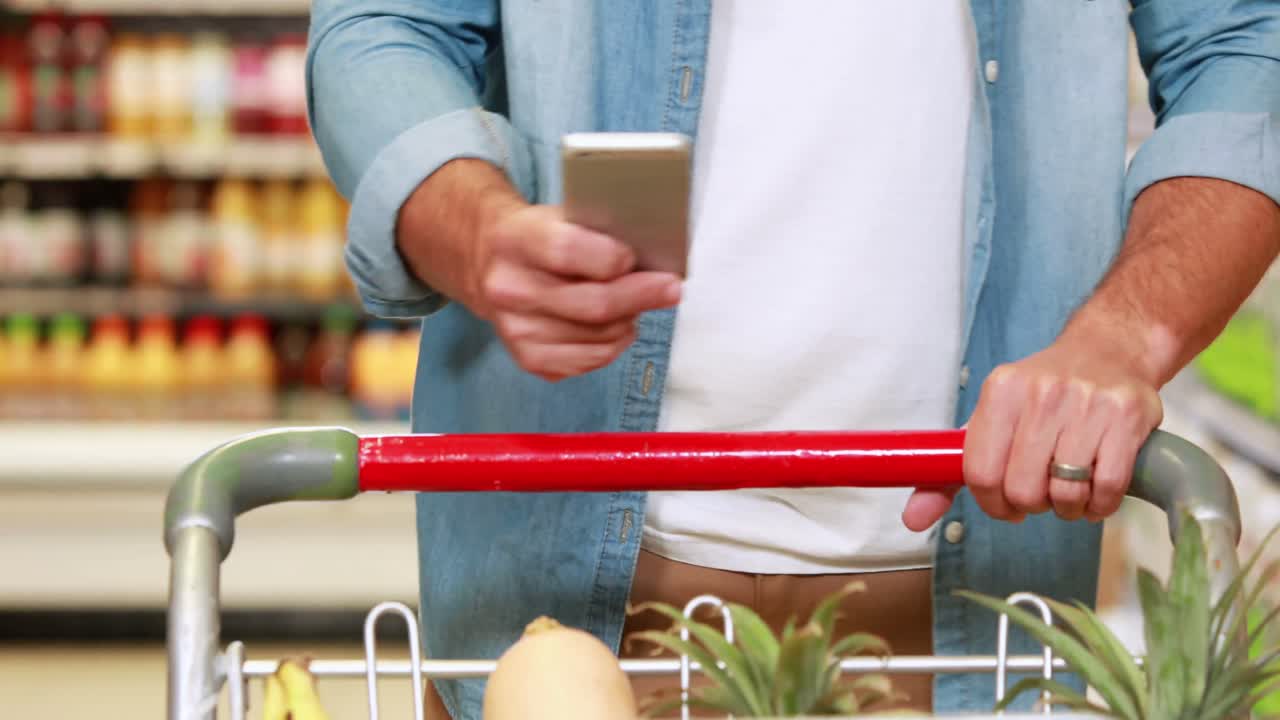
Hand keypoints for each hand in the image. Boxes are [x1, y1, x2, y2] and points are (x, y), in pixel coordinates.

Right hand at [469, 204, 682, 381]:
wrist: (486, 260)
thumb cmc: (538, 235)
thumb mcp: (559, 215)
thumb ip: (598, 231)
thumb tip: (652, 257)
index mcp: (515, 240)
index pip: (569, 253)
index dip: (613, 259)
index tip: (636, 258)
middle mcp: (508, 289)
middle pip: (593, 305)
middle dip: (642, 296)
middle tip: (671, 289)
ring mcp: (515, 329)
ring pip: (598, 338)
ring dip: (629, 322)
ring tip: (636, 306)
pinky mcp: (526, 358)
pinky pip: (588, 362)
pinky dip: (612, 347)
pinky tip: (617, 329)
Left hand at [902, 337, 1162, 530]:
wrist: (1108, 351)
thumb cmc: (1042, 397)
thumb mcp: (990, 421)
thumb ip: (948, 472)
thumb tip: (913, 519)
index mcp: (1001, 392)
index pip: (980, 474)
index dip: (993, 504)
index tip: (1004, 505)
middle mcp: (1042, 394)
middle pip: (1023, 489)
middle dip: (1030, 506)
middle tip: (1040, 495)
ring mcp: (1087, 404)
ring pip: (1066, 492)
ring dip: (1067, 508)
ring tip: (1068, 490)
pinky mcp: (1127, 417)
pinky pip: (1107, 488)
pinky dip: (1099, 506)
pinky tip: (1094, 493)